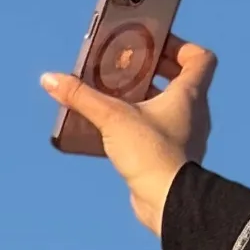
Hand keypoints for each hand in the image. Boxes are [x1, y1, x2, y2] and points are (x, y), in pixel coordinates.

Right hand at [41, 35, 216, 236]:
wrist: (169, 205)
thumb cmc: (152, 155)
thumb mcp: (112, 117)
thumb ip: (81, 95)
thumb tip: (50, 79)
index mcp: (189, 96)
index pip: (199, 59)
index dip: (179, 45)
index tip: (153, 44)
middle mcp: (193, 115)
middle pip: (179, 79)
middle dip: (150, 68)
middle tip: (124, 64)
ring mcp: (185, 138)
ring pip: (165, 106)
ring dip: (140, 96)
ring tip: (110, 91)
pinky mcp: (172, 158)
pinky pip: (156, 131)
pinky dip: (136, 123)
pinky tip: (110, 125)